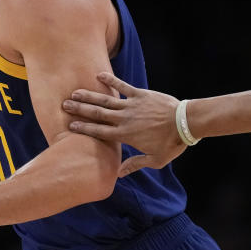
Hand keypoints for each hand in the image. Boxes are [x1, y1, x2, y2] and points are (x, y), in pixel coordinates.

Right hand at [63, 72, 186, 175]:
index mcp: (125, 135)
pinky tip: (100, 75)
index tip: (70, 126)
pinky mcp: (140, 95)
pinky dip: (111, 80)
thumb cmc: (171, 143)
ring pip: (106, 100)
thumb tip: (119, 174)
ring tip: (75, 92)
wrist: (185, 123)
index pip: (99, 132)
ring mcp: (132, 106)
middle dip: (80, 110)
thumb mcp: (155, 160)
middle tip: (65, 105)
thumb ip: (136, 164)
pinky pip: (123, 86)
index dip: (84, 129)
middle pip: (97, 114)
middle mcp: (124, 119)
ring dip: (90, 96)